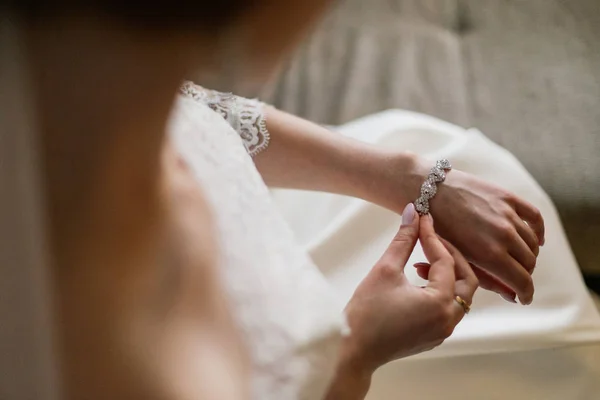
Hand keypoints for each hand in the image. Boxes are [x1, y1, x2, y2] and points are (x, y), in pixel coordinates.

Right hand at [338, 203, 477, 379]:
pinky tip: (419, 281)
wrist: (353, 348)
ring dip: (447, 275)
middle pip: (466, 280)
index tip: (422, 220)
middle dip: (450, 256)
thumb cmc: (366, 312)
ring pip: (460, 295)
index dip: (433, 237)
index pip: (446, 261)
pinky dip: (441, 291)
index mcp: (440, 303)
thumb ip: (404, 240)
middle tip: (430, 240)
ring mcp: (442, 331)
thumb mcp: (385, 269)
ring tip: (421, 262)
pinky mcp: (433, 336)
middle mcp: (448, 319)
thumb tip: (413, 213)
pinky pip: (449, 308)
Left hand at [429, 168, 543, 304]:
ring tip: (519, 260)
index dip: (525, 293)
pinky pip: (535, 217)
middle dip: (524, 275)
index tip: (524, 298)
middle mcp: (503, 235)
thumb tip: (511, 296)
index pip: (522, 281)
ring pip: (533, 243)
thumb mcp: (457, 260)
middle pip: (529, 263)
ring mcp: (507, 215)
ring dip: (529, 255)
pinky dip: (538, 231)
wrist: (425, 192)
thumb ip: (485, 279)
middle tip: (515, 277)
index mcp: (489, 255)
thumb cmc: (436, 230)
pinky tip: (535, 239)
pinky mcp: (508, 197)